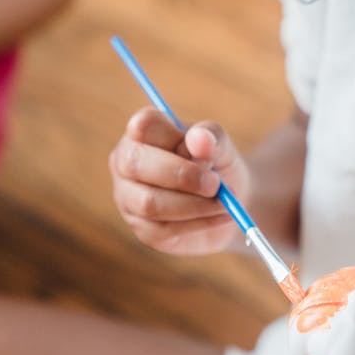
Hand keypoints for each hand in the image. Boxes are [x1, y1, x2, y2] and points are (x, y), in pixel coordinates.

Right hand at [109, 106, 249, 255]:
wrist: (229, 202)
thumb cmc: (217, 164)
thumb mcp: (222, 146)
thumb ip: (212, 138)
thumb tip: (199, 138)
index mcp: (142, 133)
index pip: (143, 125)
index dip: (174, 136)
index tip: (206, 149)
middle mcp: (125, 163)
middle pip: (135, 164)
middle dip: (182, 175)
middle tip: (216, 183)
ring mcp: (129, 198)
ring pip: (149, 202)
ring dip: (194, 204)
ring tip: (224, 202)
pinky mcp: (144, 230)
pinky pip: (165, 230)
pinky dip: (200, 223)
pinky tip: (220, 216)